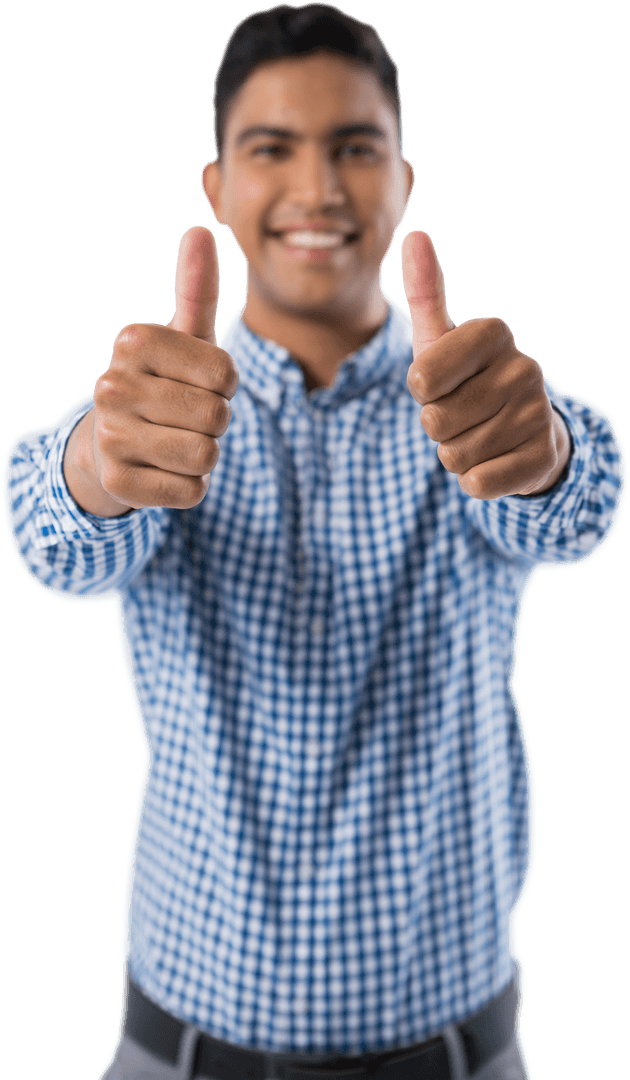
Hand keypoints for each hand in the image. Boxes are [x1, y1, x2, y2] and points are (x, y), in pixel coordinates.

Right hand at [65, 227, 237, 514]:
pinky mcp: (118, 483)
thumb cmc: (161, 385)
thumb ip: (196, 290)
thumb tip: (201, 229)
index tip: (196, 385)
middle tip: (183, 419)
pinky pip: (191, 491)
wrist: (108, 446)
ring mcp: (110, 436)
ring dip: (203, 456)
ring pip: (205, 456)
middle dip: (214, 423)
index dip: (224, 387)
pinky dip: (188, 487)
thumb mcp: (182, 339)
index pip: (226, 375)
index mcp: (134, 342)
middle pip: (217, 417)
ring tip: (174, 443)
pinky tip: (162, 471)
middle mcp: (112, 385)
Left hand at [402, 231, 570, 498]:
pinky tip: (494, 461)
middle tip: (463, 415)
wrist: (527, 432)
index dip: (421, 392)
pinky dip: (475, 481)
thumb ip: (427, 292)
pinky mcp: (543, 456)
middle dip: (437, 428)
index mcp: (494, 333)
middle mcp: (524, 366)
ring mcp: (538, 412)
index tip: (440, 384)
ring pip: (454, 456)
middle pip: (435, 422)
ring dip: (455, 455)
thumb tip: (415, 236)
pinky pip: (478, 484)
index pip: (421, 378)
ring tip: (479, 435)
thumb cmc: (470, 382)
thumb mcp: (442, 340)